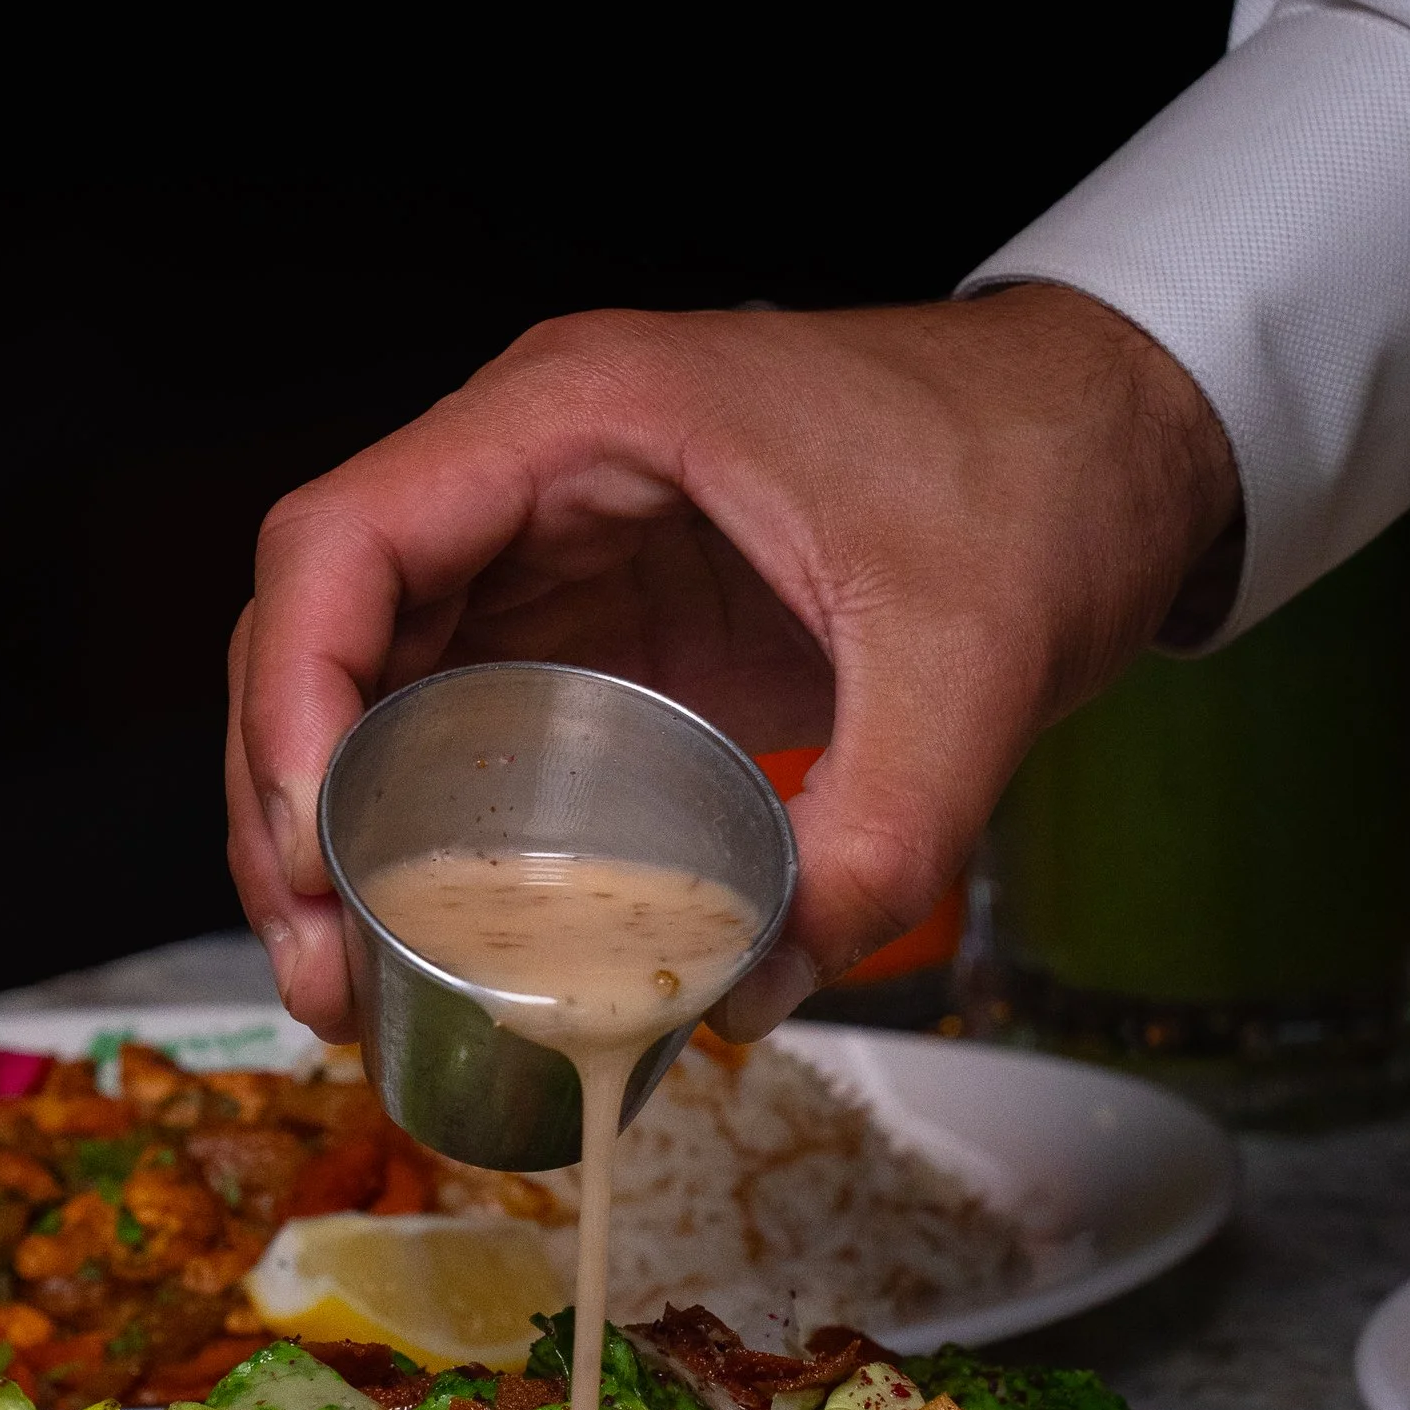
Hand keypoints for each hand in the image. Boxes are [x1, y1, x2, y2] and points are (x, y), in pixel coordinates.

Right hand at [226, 289, 1238, 1039]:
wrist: (1121, 436)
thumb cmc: (1039, 474)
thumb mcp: (977, 658)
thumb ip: (883, 828)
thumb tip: (759, 991)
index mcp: (581, 418)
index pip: (345, 541)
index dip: (292, 700)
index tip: (309, 853)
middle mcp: (534, 469)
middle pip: (323, 628)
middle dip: (288, 804)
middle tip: (318, 969)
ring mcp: (558, 545)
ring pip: (370, 683)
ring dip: (334, 830)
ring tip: (345, 982)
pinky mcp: (603, 619)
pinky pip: (461, 719)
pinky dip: (420, 826)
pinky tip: (426, 934)